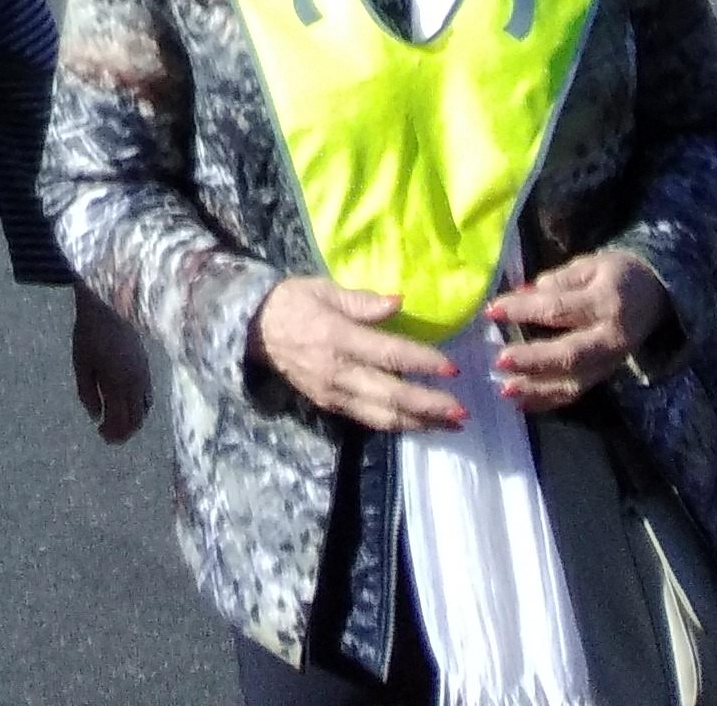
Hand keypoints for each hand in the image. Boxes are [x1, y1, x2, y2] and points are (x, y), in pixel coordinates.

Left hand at [71, 284, 150, 443]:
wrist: (109, 303)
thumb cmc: (90, 333)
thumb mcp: (81, 363)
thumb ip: (87, 393)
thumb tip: (96, 417)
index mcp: (117, 382)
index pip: (119, 420)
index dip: (112, 433)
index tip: (101, 434)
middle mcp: (134, 381)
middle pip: (135, 419)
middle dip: (123, 432)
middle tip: (109, 436)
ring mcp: (144, 373)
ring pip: (144, 409)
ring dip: (133, 421)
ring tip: (118, 424)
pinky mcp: (146, 366)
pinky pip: (148, 395)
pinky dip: (140, 408)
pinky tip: (127, 406)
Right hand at [249, 279, 466, 431]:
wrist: (254, 329)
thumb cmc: (293, 301)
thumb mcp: (323, 289)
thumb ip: (362, 301)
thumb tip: (399, 301)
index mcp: (338, 337)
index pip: (389, 354)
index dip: (423, 362)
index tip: (452, 367)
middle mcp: (339, 371)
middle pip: (392, 395)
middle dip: (430, 405)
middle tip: (462, 411)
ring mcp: (334, 394)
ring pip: (383, 416)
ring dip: (420, 424)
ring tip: (451, 427)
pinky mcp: (330, 405)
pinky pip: (369, 420)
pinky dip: (397, 425)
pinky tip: (418, 424)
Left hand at [485, 252, 667, 410]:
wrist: (657, 295)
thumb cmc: (616, 274)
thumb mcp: (589, 264)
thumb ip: (557, 281)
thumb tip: (522, 295)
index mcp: (605, 302)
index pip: (558, 309)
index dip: (524, 310)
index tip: (492, 310)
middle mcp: (610, 339)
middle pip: (569, 355)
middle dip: (533, 360)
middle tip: (500, 359)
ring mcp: (610, 363)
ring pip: (573, 383)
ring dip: (538, 389)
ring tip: (506, 389)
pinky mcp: (605, 376)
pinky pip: (577, 393)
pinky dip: (549, 401)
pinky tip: (523, 403)